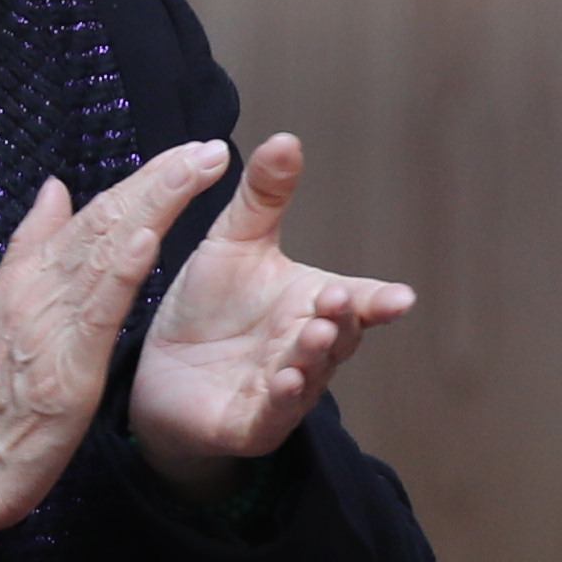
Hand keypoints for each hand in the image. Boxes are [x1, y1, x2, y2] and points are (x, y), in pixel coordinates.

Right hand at [0, 139, 231, 540]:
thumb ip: (29, 252)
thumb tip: (54, 190)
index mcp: (26, 282)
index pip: (89, 219)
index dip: (140, 184)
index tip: (185, 156)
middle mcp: (34, 292)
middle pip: (102, 223)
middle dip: (158, 182)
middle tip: (208, 150)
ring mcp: (46, 326)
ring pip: (102, 253)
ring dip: (151, 207)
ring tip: (192, 170)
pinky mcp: (62, 369)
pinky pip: (95, 313)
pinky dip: (119, 272)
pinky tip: (147, 240)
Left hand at [128, 134, 420, 500]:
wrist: (161, 371)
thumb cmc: (209, 306)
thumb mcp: (234, 243)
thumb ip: (264, 197)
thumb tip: (287, 138)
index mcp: (313, 305)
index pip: (357, 303)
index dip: (378, 302)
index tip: (400, 298)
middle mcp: (309, 350)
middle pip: (339, 337)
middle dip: (342, 321)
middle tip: (335, 300)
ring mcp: (285, 391)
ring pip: (311, 376)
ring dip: (314, 358)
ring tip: (311, 335)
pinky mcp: (251, 423)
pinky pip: (272, 414)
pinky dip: (282, 400)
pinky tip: (283, 380)